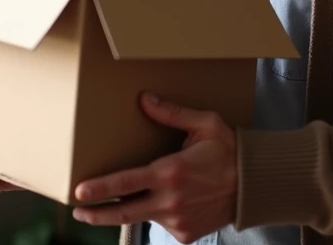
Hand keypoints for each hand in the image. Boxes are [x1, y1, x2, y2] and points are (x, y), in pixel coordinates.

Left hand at [71, 94, 237, 243]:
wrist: (254, 186)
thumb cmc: (229, 151)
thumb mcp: (204, 124)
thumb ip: (171, 114)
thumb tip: (144, 100)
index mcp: (170, 172)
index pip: (125, 183)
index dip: (99, 189)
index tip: (78, 192)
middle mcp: (170, 201)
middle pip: (122, 213)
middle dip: (96, 213)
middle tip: (78, 211)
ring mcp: (177, 221)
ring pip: (143, 217)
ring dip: (131, 210)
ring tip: (123, 202)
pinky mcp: (185, 234)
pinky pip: (162, 225)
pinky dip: (160, 213)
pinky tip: (172, 201)